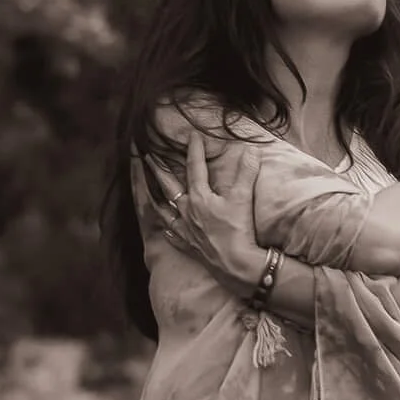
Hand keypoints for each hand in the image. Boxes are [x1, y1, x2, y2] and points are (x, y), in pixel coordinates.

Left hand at [152, 132, 268, 296]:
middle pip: (170, 186)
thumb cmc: (238, 229)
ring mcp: (186, 229)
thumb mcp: (244, 197)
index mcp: (200, 197)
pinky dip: (169, 230)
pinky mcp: (189, 246)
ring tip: (149, 190)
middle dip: (159, 170)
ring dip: (157, 198)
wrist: (236, 264)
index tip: (192, 135)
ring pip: (165, 211)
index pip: (196, 167)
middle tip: (148, 158)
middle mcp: (187, 211)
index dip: (195, 150)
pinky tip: (166, 228)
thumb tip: (251, 150)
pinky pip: (173, 236)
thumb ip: (247, 172)